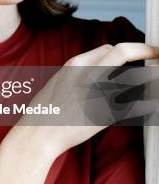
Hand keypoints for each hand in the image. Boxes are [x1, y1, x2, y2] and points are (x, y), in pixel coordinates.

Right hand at [12, 42, 158, 157]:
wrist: (37, 134)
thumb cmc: (46, 112)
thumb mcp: (60, 82)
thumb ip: (81, 73)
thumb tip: (101, 71)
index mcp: (75, 64)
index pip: (109, 48)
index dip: (130, 49)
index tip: (143, 51)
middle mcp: (87, 73)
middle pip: (122, 52)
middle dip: (145, 50)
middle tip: (158, 54)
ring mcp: (96, 92)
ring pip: (132, 77)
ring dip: (148, 78)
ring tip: (156, 80)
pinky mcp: (105, 114)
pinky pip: (135, 105)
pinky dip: (146, 104)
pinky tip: (150, 105)